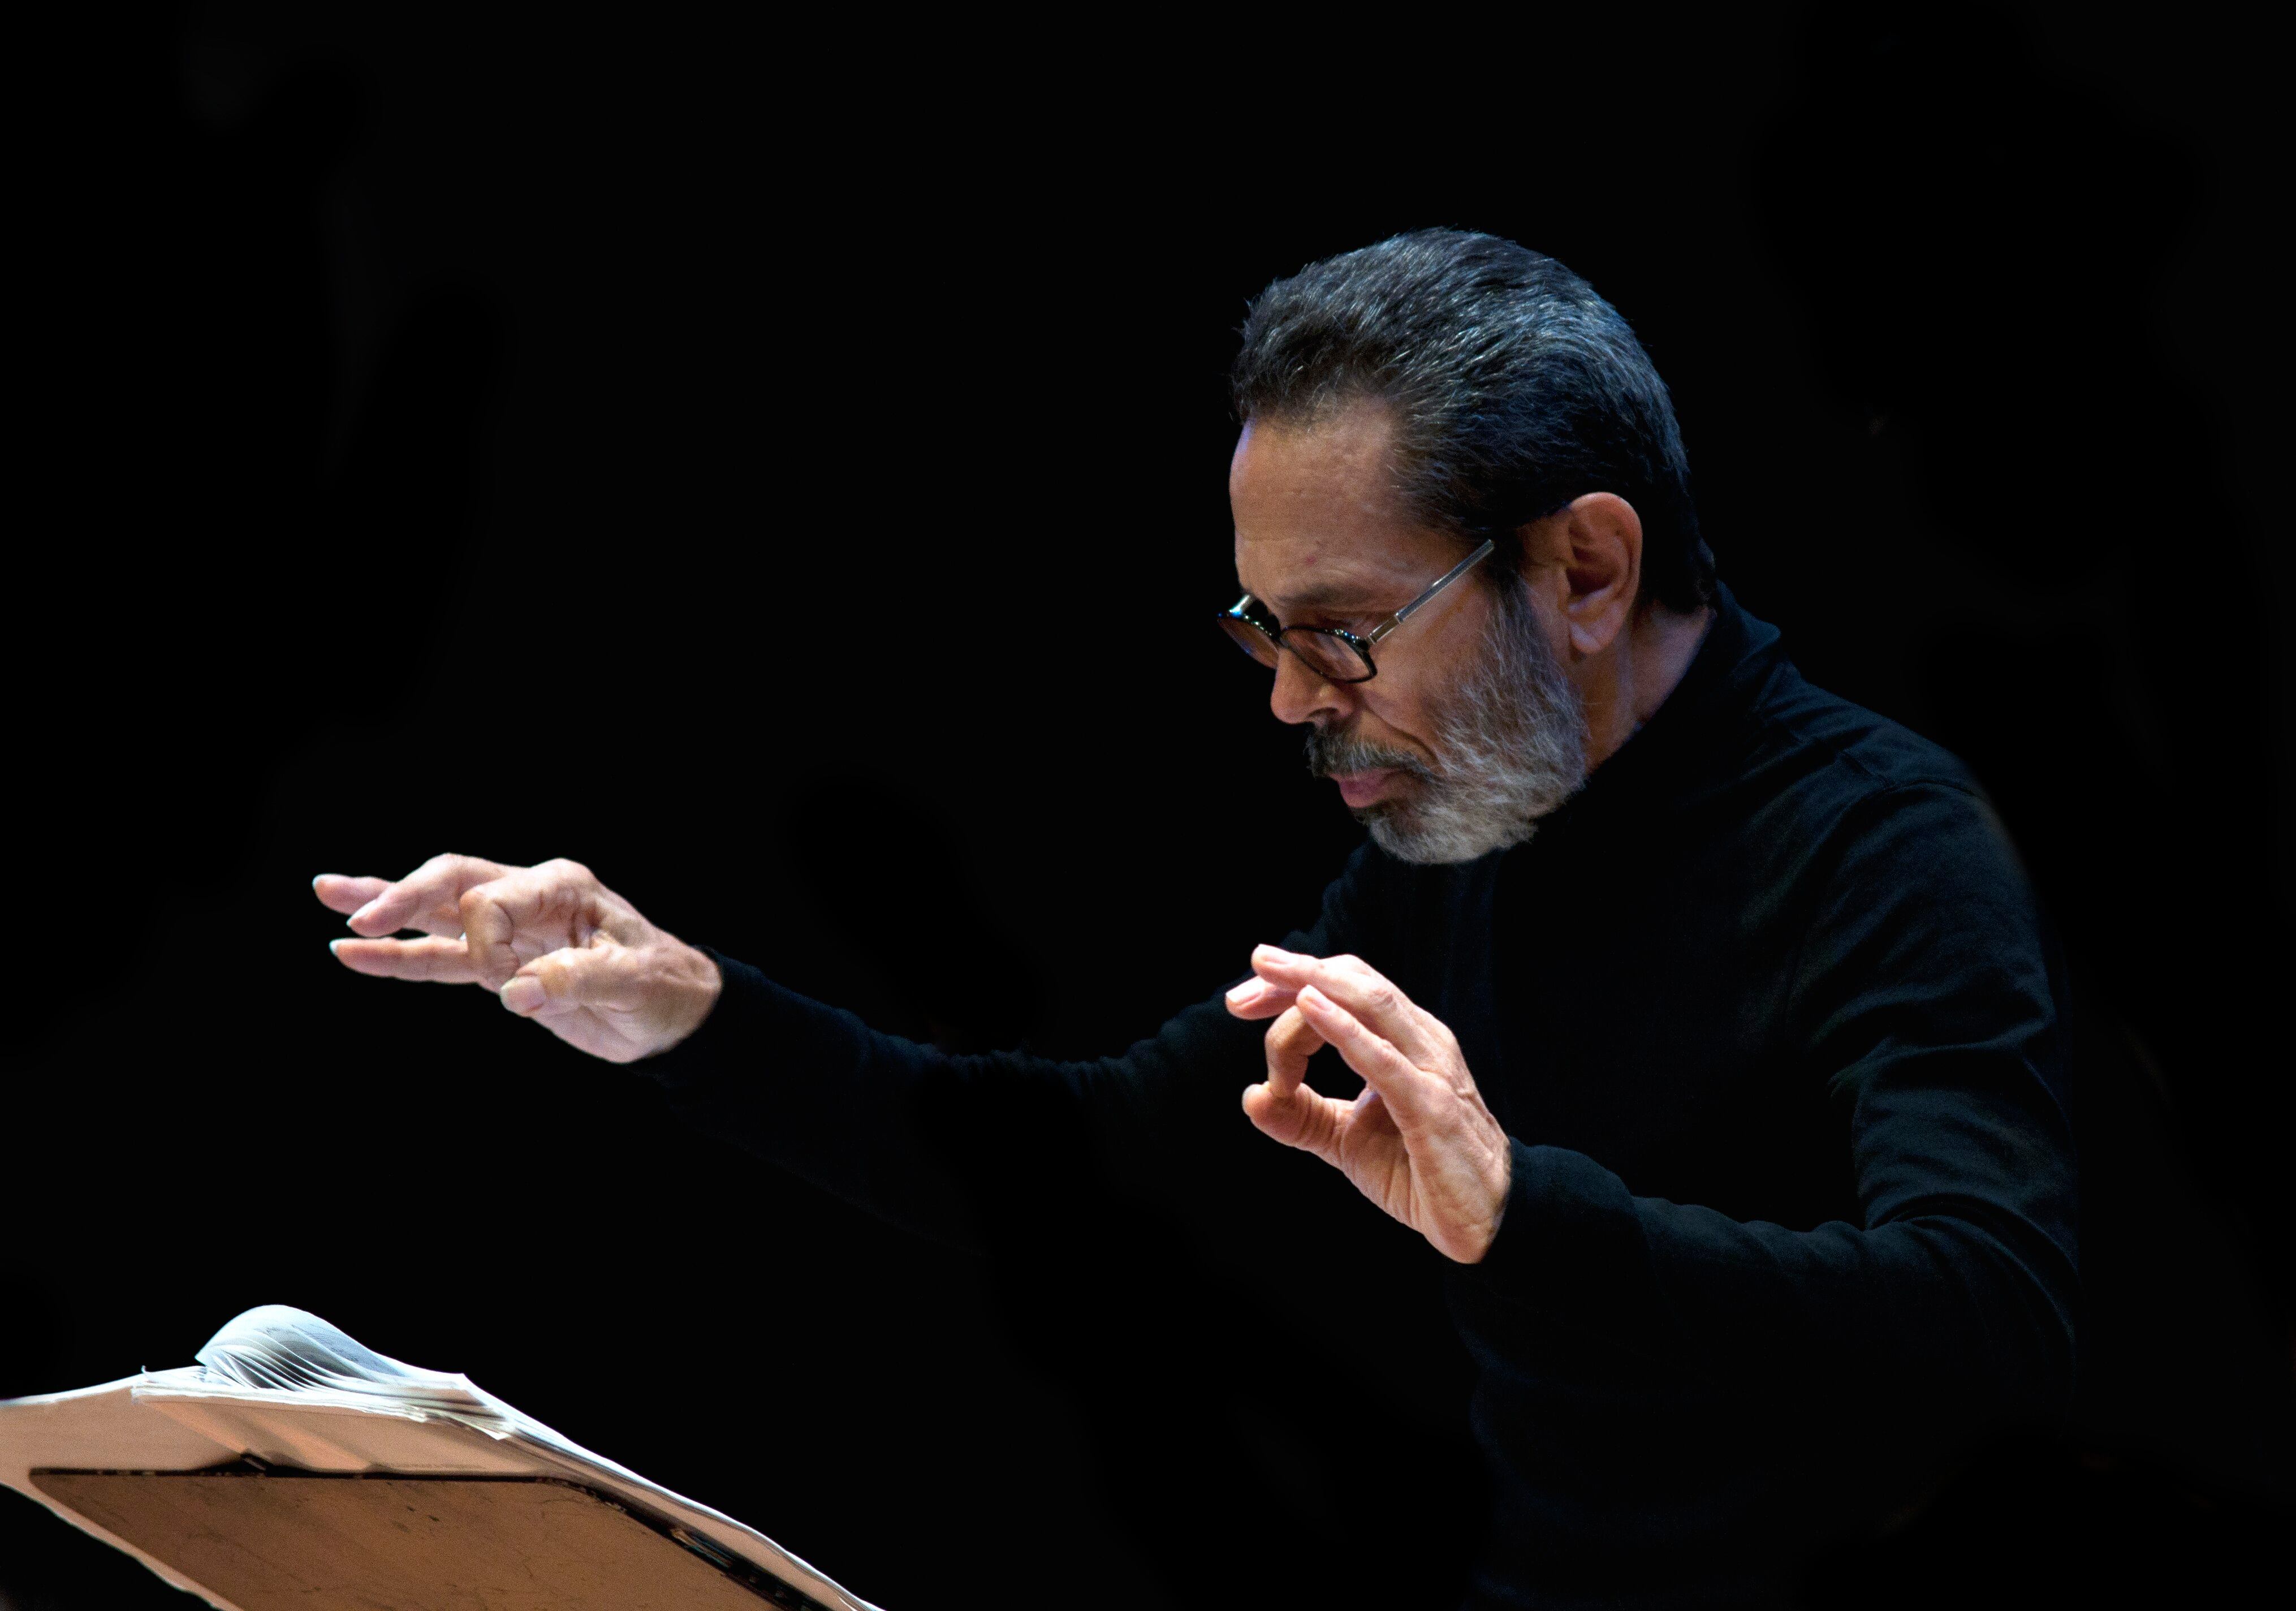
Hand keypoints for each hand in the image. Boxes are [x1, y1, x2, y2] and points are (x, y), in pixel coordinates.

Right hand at [314, 854, 721, 1063]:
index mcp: (561, 887)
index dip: (484, 942)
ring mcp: (509, 930)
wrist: (674, 1012)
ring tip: (325, 896)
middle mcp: (528, 898)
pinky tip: (353, 953)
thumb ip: (574, 982)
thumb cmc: (662, 986)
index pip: (493, 899)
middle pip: (452, 883)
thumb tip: (515, 993)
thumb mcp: (632, 982)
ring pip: (435, 914)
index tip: (505, 983)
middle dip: (403, 895)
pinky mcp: (499, 965)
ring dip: (383, 909)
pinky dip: (399, 957)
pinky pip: (440, 958)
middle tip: (358, 914)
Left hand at [1225, 946, 1510, 1262]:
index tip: (1242, 1002)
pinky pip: (1383, 1059)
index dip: (1292, 985)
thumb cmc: (1422, 1170)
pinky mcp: (1431, 1106)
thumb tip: (1251, 1097)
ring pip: (1372, 1003)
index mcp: (1403, 1039)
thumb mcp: (1347, 1139)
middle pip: (1354, 983)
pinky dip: (1345, 1029)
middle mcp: (1420, 1041)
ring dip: (1314, 983)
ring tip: (1270, 974)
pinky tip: (1311, 1009)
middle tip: (1240, 994)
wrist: (1486, 1219)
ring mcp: (1430, 1068)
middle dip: (1294, 975)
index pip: (1345, 989)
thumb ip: (1302, 1115)